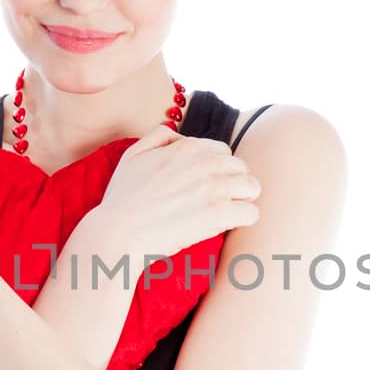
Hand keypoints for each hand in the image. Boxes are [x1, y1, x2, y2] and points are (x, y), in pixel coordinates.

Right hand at [95, 123, 261, 264]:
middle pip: (241, 168)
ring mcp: (212, 188)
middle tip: (218, 202)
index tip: (207, 186)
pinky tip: (226, 226)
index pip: (223, 152)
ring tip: (227, 214)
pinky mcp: (217, 214)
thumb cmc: (121, 199)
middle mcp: (204, 163)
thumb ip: (158, 136)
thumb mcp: (133, 155)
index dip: (218, 170)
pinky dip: (242, 221)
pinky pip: (251, 213)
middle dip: (233, 184)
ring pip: (252, 187)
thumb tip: (180, 136)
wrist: (117, 233)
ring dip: (243, 200)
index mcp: (187, 147)